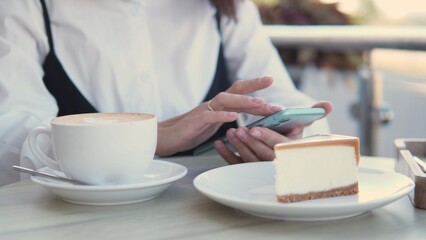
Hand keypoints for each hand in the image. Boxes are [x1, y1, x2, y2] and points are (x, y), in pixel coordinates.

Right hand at [156, 76, 281, 155]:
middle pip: (234, 90)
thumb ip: (229, 119)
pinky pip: (209, 116)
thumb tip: (248, 121)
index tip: (271, 82)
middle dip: (253, 85)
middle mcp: (213, 105)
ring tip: (259, 103)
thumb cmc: (191, 131)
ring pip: (224, 100)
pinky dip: (221, 116)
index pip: (239, 92)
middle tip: (270, 80)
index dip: (255, 87)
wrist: (166, 137)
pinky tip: (233, 117)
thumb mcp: (215, 125)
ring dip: (243, 101)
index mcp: (219, 106)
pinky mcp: (194, 122)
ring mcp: (203, 112)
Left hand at [214, 101, 332, 163]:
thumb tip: (329, 104)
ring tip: (230, 132)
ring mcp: (261, 168)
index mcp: (289, 151)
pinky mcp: (248, 171)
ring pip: (249, 159)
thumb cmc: (291, 136)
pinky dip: (227, 155)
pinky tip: (218, 144)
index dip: (266, 137)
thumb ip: (315, 113)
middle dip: (250, 140)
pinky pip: (237, 165)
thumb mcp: (303, 125)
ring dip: (239, 146)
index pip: (278, 146)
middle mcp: (276, 162)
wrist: (285, 156)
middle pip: (262, 153)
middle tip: (239, 129)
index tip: (254, 128)